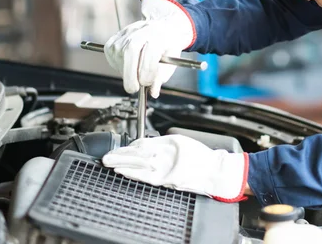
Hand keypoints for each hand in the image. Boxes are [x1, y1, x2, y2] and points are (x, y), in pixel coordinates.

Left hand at [102, 134, 248, 201]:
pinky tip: (123, 173)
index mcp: (171, 142)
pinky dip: (133, 174)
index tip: (122, 148)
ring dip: (122, 164)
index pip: (144, 142)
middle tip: (107, 156)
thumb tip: (145, 145)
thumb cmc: (201, 157)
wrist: (214, 171)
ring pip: (139, 165)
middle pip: (138, 153)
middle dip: (120, 155)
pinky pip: (145, 177)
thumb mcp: (182, 141)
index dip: (130, 146)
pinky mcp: (167, 180)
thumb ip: (163, 143)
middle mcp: (167, 154)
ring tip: (109, 164)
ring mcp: (166, 168)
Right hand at [104, 0, 195, 97]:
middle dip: (130, 73)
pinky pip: (111, 53)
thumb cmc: (167, 46)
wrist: (162, 29)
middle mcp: (141, 30)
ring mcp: (126, 32)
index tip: (147, 83)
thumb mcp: (171, 61)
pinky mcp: (115, 38)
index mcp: (158, 34)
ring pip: (119, 53)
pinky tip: (127, 66)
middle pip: (130, 50)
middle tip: (133, 88)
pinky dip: (117, 64)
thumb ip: (162, 77)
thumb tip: (152, 92)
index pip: (150, 53)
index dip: (147, 72)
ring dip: (125, 70)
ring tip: (135, 73)